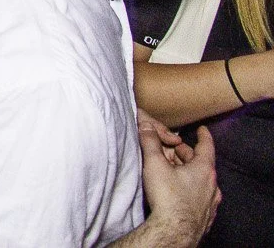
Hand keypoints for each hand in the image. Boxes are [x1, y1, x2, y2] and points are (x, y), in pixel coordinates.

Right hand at [139, 123, 219, 246]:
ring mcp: (210, 203)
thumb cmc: (168, 198)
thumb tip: (146, 126)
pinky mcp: (205, 217)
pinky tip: (179, 193)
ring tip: (172, 172)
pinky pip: (200, 197)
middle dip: (185, 155)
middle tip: (172, 150)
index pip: (206, 146)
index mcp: (204, 169)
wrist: (174, 232)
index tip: (202, 130)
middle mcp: (212, 185)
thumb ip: (150, 142)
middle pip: (200, 163)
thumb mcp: (154, 164)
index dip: (203, 136)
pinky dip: (191, 190)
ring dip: (188, 173)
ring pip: (200, 181)